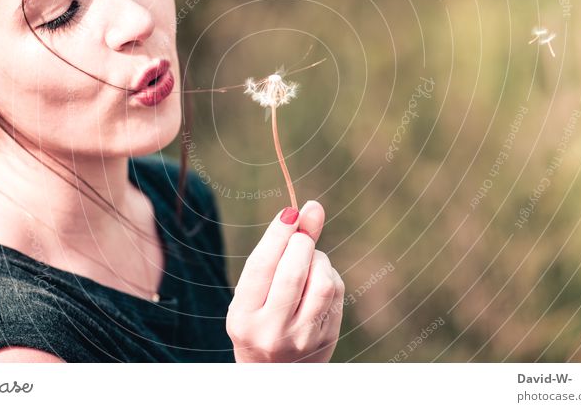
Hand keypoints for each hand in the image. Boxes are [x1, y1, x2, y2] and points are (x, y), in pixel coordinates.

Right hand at [226, 200, 344, 362]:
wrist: (272, 372)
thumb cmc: (258, 318)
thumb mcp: (254, 290)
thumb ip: (276, 251)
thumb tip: (310, 208)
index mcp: (243, 317)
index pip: (262, 266)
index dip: (278, 233)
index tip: (291, 211)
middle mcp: (271, 331)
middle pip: (294, 272)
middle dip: (302, 242)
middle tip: (301, 234)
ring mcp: (303, 338)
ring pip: (323, 281)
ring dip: (318, 258)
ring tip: (308, 260)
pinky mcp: (328, 337)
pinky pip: (336, 292)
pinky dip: (329, 275)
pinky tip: (317, 280)